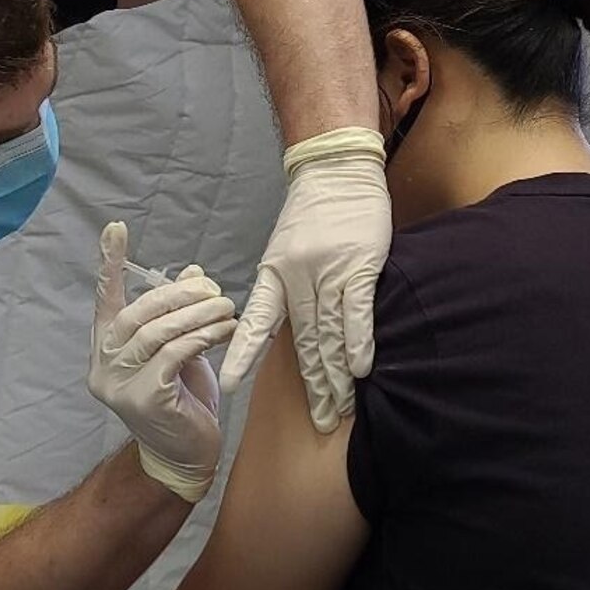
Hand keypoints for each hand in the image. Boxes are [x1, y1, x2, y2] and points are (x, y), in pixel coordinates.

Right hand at [88, 222, 236, 501]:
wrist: (184, 456)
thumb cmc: (181, 401)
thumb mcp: (180, 350)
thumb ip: (179, 315)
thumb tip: (193, 273)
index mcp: (106, 350)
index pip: (104, 299)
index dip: (109, 263)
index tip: (116, 228)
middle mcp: (104, 366)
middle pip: (137, 313)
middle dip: (178, 295)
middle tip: (214, 288)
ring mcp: (119, 384)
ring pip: (158, 332)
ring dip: (197, 315)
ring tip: (226, 307)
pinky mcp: (144, 398)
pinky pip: (174, 354)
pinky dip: (202, 337)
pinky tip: (225, 331)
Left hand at [221, 127, 389, 432]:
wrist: (335, 169)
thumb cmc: (314, 211)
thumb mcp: (285, 249)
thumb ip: (288, 287)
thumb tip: (297, 329)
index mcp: (274, 273)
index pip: (256, 322)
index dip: (243, 354)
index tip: (229, 385)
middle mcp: (296, 277)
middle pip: (305, 341)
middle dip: (314, 385)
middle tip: (322, 421)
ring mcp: (328, 272)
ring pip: (330, 333)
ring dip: (336, 375)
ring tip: (340, 409)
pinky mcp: (358, 265)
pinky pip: (356, 311)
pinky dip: (357, 342)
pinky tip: (360, 370)